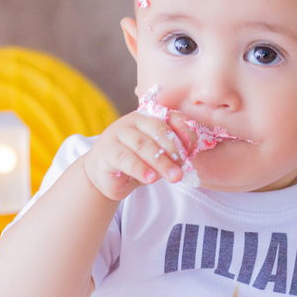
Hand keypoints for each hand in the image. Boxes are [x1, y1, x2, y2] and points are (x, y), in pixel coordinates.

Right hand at [81, 110, 195, 200]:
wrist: (105, 176)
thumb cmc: (136, 163)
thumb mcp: (158, 158)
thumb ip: (171, 154)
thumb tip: (187, 161)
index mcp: (151, 117)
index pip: (173, 118)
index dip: (185, 134)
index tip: (192, 153)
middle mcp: (135, 120)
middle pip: (159, 130)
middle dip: (174, 151)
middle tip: (183, 169)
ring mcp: (119, 132)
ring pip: (143, 144)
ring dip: (161, 162)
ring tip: (174, 177)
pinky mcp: (107, 149)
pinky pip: (126, 158)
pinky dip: (141, 169)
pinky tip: (151, 179)